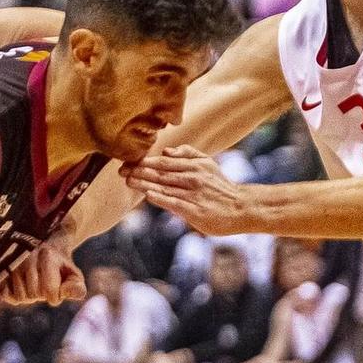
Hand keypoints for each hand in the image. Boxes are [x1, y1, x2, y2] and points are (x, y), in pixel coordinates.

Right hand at [1, 236, 84, 306]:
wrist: (44, 249)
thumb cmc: (61, 268)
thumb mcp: (74, 276)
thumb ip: (76, 288)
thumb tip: (64, 293)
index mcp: (48, 256)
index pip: (50, 291)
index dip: (55, 296)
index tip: (57, 287)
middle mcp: (28, 258)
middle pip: (34, 295)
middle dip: (42, 296)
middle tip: (44, 285)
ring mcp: (13, 264)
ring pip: (21, 296)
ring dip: (29, 296)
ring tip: (34, 285)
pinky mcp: (2, 272)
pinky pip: (5, 294)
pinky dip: (14, 297)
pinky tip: (21, 289)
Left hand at [124, 147, 256, 235]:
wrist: (241, 208)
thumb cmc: (220, 187)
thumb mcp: (208, 163)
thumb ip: (188, 154)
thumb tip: (166, 151)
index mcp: (194, 165)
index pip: (163, 161)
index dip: (143, 162)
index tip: (126, 163)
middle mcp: (192, 177)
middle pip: (160, 172)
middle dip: (139, 171)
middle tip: (121, 171)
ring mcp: (193, 194)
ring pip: (164, 187)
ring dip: (144, 183)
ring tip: (128, 180)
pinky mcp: (195, 211)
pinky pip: (174, 202)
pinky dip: (160, 197)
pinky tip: (148, 195)